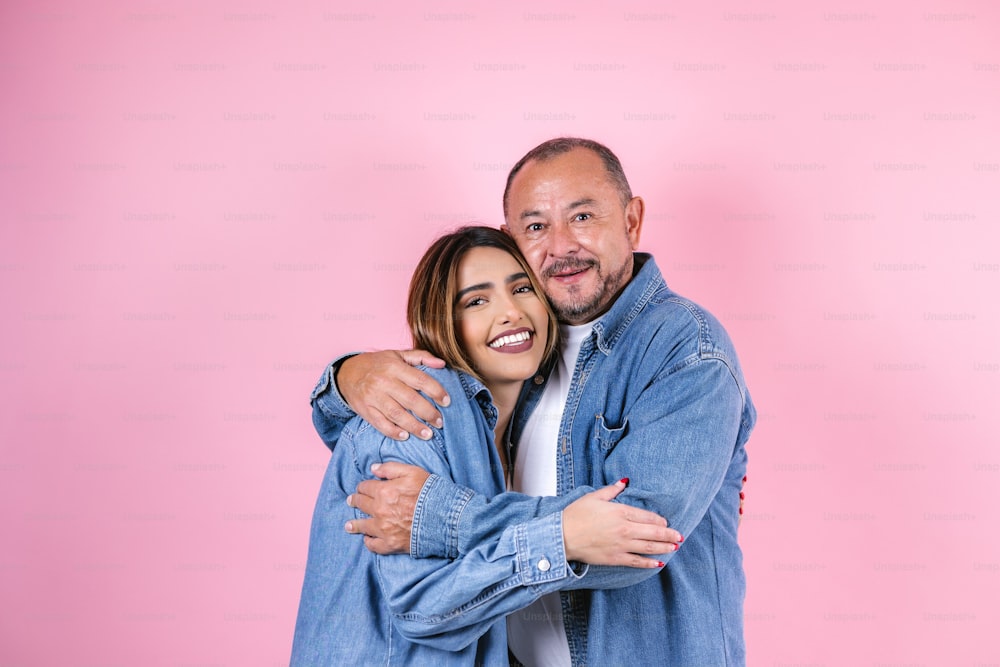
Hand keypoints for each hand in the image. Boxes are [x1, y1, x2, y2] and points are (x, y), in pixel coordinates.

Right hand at [337, 350, 448, 440]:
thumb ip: (421, 357)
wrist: (346, 373)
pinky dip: (393, 432)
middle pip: (410, 400)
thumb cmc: (377, 364)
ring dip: (414, 426)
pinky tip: (405, 436)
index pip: (420, 380)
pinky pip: (380, 424)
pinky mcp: (365, 410)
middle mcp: (384, 382)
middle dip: (428, 413)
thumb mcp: (397, 354)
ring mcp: (373, 397)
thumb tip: (442, 364)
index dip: (436, 391)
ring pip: (397, 414)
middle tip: (440, 422)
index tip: (447, 402)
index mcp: (395, 367)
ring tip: (428, 434)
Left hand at [344, 462, 430, 554]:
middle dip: (355, 501)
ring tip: (349, 525)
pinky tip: (367, 539)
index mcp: (384, 491)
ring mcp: (384, 529)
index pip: (365, 487)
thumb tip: (373, 468)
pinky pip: (373, 545)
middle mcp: (380, 510)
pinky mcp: (390, 544)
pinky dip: (369, 542)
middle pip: (361, 504)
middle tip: (351, 501)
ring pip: (362, 526)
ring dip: (354, 524)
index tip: (362, 488)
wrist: (444, 518)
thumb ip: (391, 468)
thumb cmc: (430, 492)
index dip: (362, 486)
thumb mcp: (413, 472)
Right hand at [562, 479, 682, 567]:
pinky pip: (637, 561)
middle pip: (653, 532)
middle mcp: (624, 529)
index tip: (666, 522)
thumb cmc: (576, 515)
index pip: (647, 516)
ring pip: (648, 547)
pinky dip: (650, 562)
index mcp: (620, 512)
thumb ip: (611, 490)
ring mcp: (621, 545)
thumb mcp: (594, 497)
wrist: (562, 537)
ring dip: (664, 547)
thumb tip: (624, 482)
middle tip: (680, 536)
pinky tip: (659, 562)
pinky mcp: (615, 558)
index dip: (659, 520)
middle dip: (669, 535)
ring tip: (675, 547)